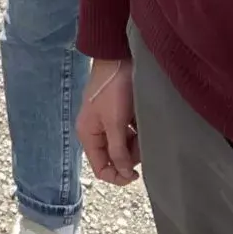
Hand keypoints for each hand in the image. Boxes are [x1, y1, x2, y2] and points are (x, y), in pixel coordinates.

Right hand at [77, 58, 140, 185]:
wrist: (118, 58)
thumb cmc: (113, 89)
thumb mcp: (115, 123)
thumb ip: (118, 150)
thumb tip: (123, 174)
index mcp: (88, 135)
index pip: (100, 168)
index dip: (117, 176)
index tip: (136, 174)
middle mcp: (96, 131)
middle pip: (114, 158)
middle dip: (130, 157)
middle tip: (142, 144)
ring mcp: (108, 123)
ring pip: (124, 147)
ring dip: (136, 144)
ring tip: (144, 129)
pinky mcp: (119, 114)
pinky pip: (129, 134)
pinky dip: (138, 133)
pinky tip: (143, 122)